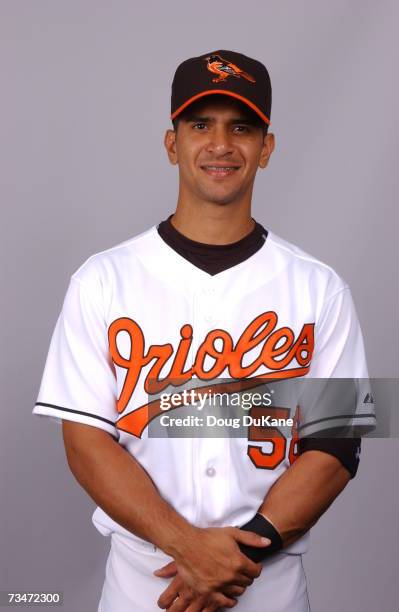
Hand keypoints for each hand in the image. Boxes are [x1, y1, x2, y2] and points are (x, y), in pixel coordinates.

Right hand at [154, 526, 268, 609]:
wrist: (186, 544)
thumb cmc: (208, 537)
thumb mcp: (232, 533)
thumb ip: (252, 539)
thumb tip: (268, 543)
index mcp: (238, 561)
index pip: (256, 572)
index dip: (256, 568)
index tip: (253, 566)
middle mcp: (230, 576)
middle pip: (247, 582)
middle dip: (246, 576)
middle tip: (242, 571)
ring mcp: (219, 585)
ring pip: (237, 592)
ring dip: (238, 587)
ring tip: (235, 581)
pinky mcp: (207, 591)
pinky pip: (223, 602)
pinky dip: (229, 600)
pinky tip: (229, 597)